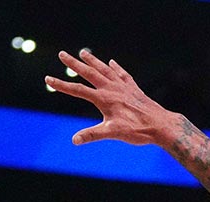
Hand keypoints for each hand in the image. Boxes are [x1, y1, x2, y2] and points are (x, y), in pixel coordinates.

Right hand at [44, 50, 176, 145]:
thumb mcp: (113, 133)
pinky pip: (122, 75)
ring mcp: (124, 87)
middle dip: (74, 64)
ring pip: (105, 70)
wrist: (161, 125)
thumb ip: (92, 135)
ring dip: (93, 61)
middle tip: (62, 54)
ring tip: (83, 52)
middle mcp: (112, 89)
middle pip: (90, 73)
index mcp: (104, 99)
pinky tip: (112, 62)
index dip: (61, 85)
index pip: (78, 90)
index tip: (47, 78)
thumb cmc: (138, 130)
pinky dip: (115, 68)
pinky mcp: (134, 89)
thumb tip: (74, 140)